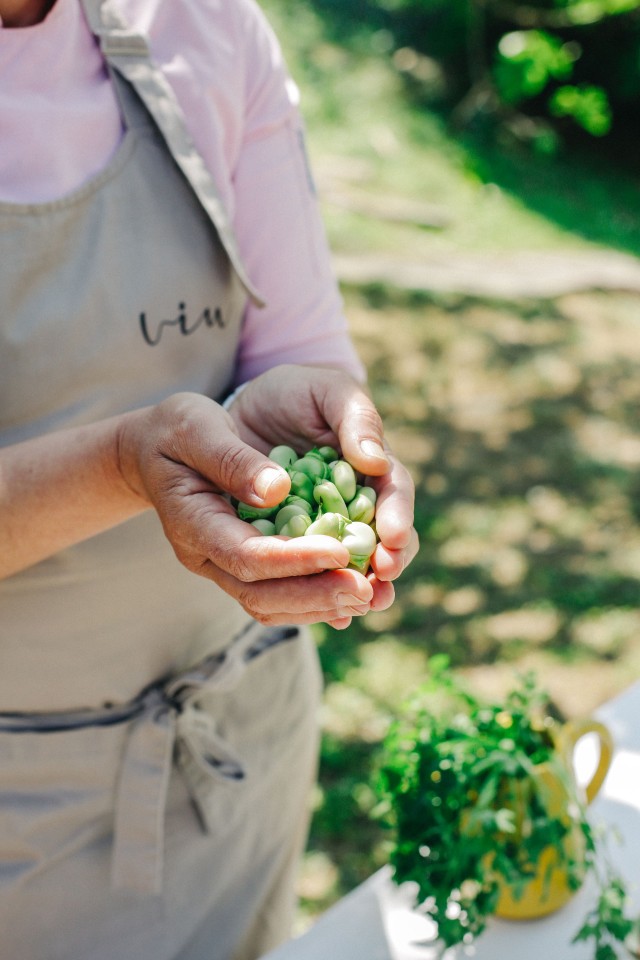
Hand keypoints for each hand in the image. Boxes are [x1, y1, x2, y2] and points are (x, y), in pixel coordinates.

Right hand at [117, 392, 375, 626]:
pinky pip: (276, 596)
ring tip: (369, 596)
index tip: (339, 552)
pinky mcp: (240, 564)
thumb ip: (233, 458)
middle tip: (366, 590)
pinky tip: (351, 594)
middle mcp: (204, 555)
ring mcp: (221, 566)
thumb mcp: (196, 426)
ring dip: (319, 605)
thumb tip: (278, 489)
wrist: (153, 449)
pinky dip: (313, 599)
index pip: (246, 555)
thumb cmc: (176, 429)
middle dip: (315, 594)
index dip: (294, 559)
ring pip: (270, 604)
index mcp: (192, 522)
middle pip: (260, 594)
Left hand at [229, 365, 418, 627]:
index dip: (398, 516)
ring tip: (360, 606)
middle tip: (382, 581)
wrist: (245, 409)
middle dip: (387, 562)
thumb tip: (375, 462)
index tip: (395, 538)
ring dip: (359, 587)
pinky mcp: (296, 546)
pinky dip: (321, 596)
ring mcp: (328, 527)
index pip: (393, 493)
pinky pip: (312, 575)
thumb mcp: (326, 391)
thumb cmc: (294, 393)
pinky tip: (330, 617)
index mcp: (372, 466)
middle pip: (383, 539)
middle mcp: (356, 502)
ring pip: (352, 564)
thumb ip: (355, 419)